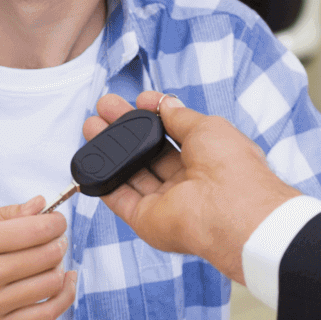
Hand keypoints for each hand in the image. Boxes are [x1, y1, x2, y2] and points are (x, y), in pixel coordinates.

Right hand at [0, 198, 76, 319]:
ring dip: (60, 265)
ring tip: (52, 257)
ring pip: (50, 282)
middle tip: (54, 237)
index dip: (55, 222)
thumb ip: (4, 213)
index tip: (57, 220)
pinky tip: (68, 281)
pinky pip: (46, 313)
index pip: (35, 230)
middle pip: (46, 255)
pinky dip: (66, 296)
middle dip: (58, 241)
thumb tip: (42, 204)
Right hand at [83, 92, 298, 283]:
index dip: (153, 117)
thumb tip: (164, 103)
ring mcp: (165, 202)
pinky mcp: (146, 219)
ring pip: (130, 173)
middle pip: (147, 153)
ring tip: (91, 125)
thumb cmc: (230, 166)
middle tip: (104, 109)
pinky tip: (90, 162)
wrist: (230, 209)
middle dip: (125, 130)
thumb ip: (180, 116)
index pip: (173, 134)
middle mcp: (186, 182)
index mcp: (206, 158)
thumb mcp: (206, 126)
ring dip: (110, 150)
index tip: (135, 100)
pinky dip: (103, 182)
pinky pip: (120, 199)